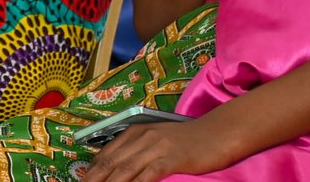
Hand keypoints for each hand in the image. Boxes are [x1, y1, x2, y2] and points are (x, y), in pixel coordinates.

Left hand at [82, 119, 236, 181]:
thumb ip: (138, 153)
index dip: (90, 173)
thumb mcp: (158, 141)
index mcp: (135, 132)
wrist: (219, 132)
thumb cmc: (190, 141)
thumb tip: (119, 171)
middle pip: (109, 164)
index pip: (104, 155)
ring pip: (124, 170)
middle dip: (93, 180)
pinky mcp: (172, 157)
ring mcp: (156, 146)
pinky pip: (148, 174)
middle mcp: (141, 137)